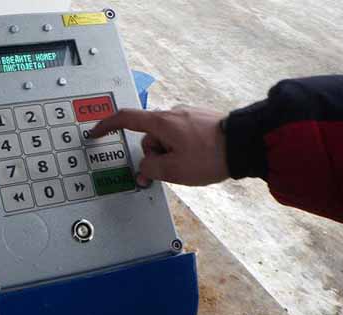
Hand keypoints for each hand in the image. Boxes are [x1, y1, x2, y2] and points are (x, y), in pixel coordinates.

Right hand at [89, 107, 229, 186]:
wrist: (246, 144)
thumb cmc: (211, 155)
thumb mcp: (174, 170)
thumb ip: (151, 169)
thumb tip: (145, 168)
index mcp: (161, 122)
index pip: (125, 119)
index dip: (106, 126)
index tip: (96, 132)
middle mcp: (173, 114)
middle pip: (150, 137)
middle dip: (155, 156)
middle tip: (171, 172)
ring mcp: (188, 115)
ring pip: (167, 139)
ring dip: (172, 154)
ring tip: (192, 166)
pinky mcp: (202, 120)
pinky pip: (182, 136)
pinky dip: (184, 149)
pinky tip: (199, 159)